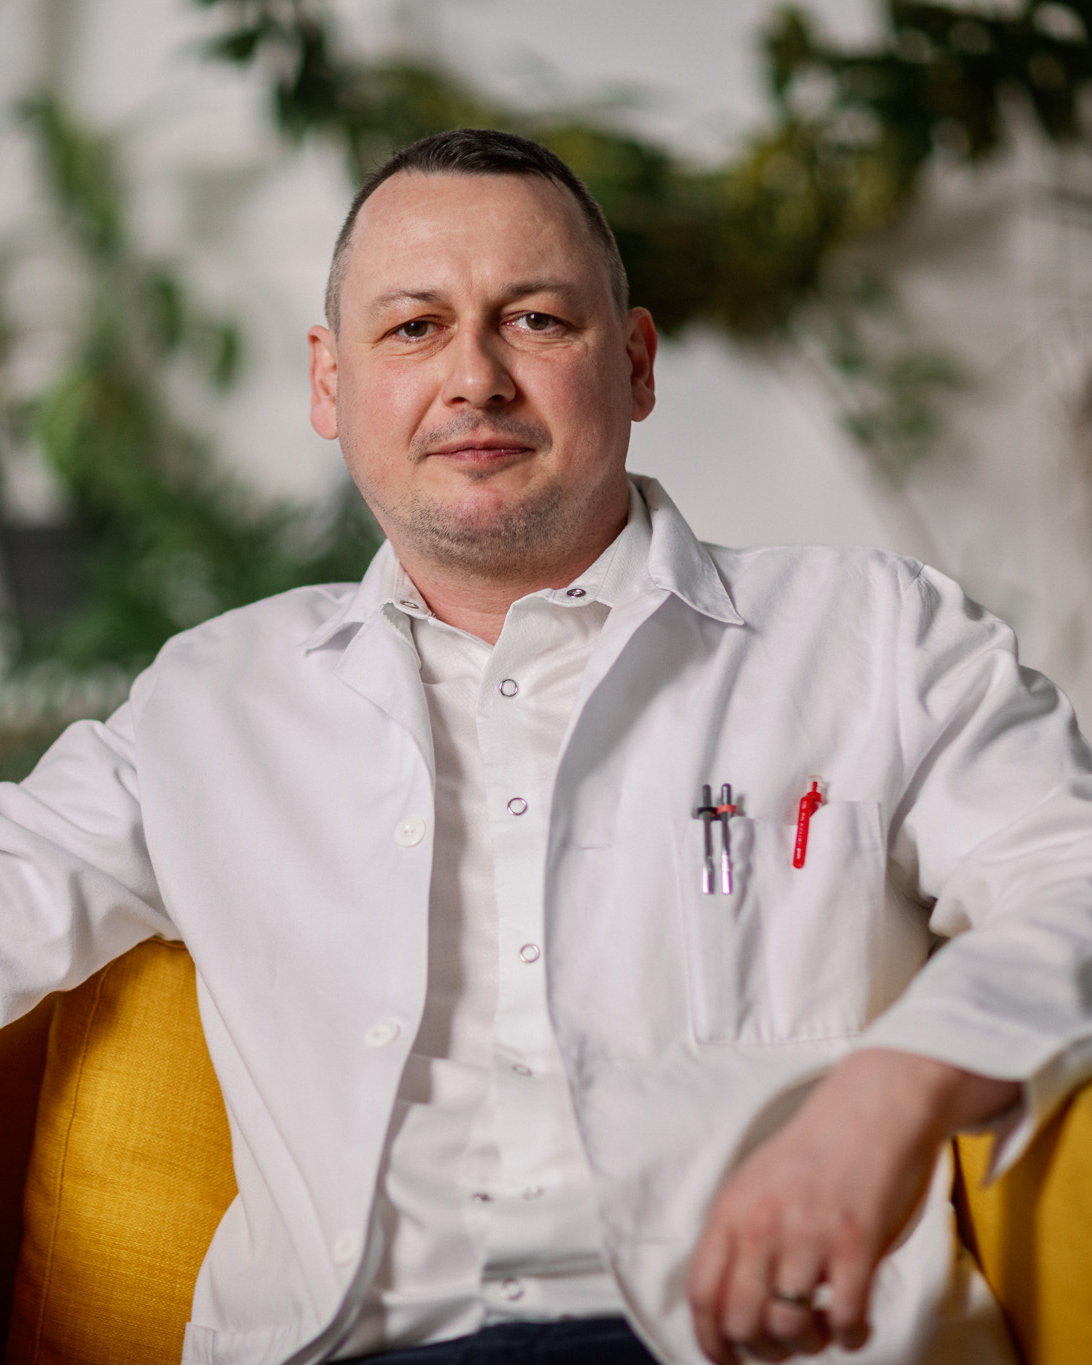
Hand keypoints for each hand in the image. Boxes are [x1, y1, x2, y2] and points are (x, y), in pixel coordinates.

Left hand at [686, 1049, 1019, 1362]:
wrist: (874, 1107)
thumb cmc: (818, 1150)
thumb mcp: (757, 1183)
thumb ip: (738, 1235)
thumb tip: (727, 1302)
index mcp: (732, 1209)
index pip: (701, 1294)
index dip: (711, 1342)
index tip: (728, 1360)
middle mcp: (763, 1223)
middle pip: (742, 1322)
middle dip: (766, 1350)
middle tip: (789, 1342)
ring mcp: (809, 1233)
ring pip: (790, 1327)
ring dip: (810, 1343)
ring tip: (825, 1325)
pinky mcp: (857, 1242)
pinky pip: (847, 1319)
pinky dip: (852, 1336)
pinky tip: (856, 1322)